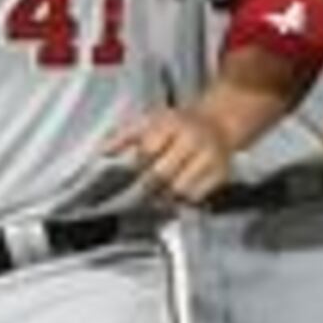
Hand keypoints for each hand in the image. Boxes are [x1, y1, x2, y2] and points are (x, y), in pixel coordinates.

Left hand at [103, 102, 234, 203]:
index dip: (136, 164)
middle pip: (161, 174)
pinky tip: (174, 195)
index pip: (147, 151)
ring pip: (179, 189)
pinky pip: (196, 196)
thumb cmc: (177, 125)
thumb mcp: (148, 122)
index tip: (131, 171)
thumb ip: (123, 136)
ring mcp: (210, 157)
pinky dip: (182, 200)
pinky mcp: (221, 173)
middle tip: (135, 194)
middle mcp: (193, 139)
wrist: (218, 124)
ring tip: (155, 196)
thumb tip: (101, 152)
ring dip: (163, 197)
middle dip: (145, 186)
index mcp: (172, 124)